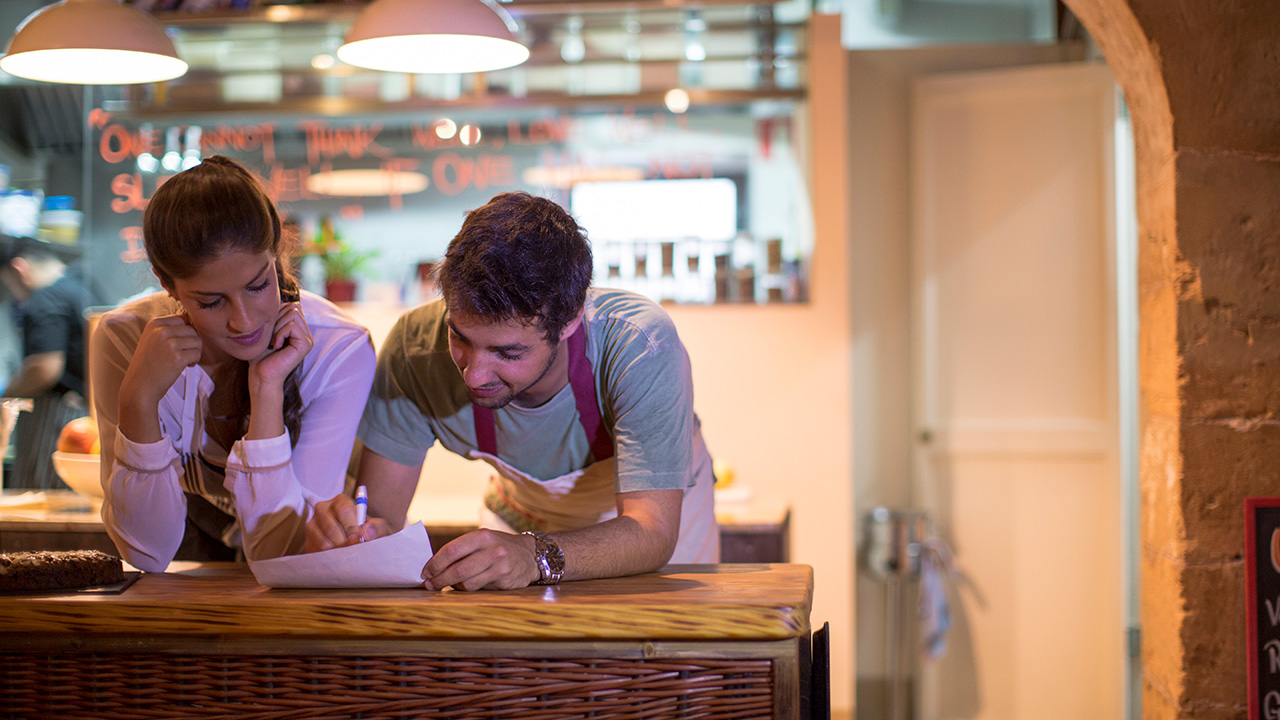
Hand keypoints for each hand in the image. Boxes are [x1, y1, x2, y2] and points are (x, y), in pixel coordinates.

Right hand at [119, 314, 201, 406]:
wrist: (139, 387)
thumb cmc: (148, 364)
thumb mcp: (152, 340)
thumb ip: (168, 329)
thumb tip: (191, 321)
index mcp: (154, 324)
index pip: (182, 318)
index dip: (186, 332)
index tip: (180, 344)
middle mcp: (161, 330)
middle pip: (191, 329)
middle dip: (192, 343)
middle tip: (185, 354)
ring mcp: (169, 343)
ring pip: (197, 341)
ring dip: (195, 352)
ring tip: (185, 361)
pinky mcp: (177, 357)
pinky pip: (197, 353)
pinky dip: (195, 360)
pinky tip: (186, 366)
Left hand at [249, 302, 312, 392]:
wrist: (260, 375)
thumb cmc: (260, 355)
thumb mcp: (267, 329)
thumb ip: (276, 315)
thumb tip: (277, 297)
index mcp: (299, 330)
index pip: (292, 305)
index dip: (276, 313)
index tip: (269, 332)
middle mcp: (306, 334)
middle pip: (294, 306)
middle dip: (277, 318)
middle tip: (271, 337)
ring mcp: (308, 340)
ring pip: (293, 313)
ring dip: (277, 326)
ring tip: (273, 342)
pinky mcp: (305, 345)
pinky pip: (292, 325)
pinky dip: (279, 333)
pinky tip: (276, 346)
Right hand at [304, 493, 390, 552]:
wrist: (357, 541)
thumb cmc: (368, 532)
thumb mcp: (378, 527)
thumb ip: (377, 527)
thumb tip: (366, 533)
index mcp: (340, 501)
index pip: (344, 510)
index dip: (351, 527)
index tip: (358, 539)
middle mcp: (323, 509)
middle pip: (331, 527)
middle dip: (344, 542)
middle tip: (354, 552)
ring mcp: (313, 524)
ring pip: (322, 541)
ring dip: (337, 551)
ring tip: (349, 557)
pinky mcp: (308, 540)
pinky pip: (316, 550)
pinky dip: (329, 557)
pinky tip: (339, 559)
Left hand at [421, 529, 540, 590]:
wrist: (530, 555)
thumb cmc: (499, 548)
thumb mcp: (483, 541)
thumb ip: (462, 550)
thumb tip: (433, 566)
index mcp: (481, 536)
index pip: (452, 549)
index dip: (435, 563)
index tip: (425, 572)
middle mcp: (491, 548)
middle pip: (458, 568)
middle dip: (439, 579)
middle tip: (430, 585)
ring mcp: (499, 564)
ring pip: (467, 581)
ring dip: (452, 586)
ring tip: (447, 585)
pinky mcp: (504, 578)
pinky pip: (478, 587)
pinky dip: (466, 589)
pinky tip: (464, 586)